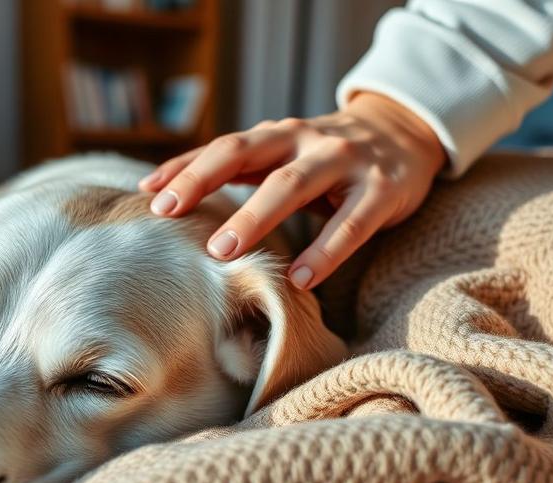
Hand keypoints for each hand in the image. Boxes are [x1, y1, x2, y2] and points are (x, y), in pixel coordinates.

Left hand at [138, 92, 445, 288]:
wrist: (405, 133)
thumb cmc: (327, 156)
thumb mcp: (284, 155)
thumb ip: (239, 170)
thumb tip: (170, 197)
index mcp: (276, 135)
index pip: (222, 147)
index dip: (184, 167)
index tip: (147, 193)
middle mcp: (305, 140)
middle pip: (245, 154)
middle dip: (203, 181)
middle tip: (169, 214)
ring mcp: (344, 162)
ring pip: (293, 185)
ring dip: (254, 216)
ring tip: (224, 251)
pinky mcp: (381, 190)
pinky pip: (350, 224)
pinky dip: (324, 252)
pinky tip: (300, 279)